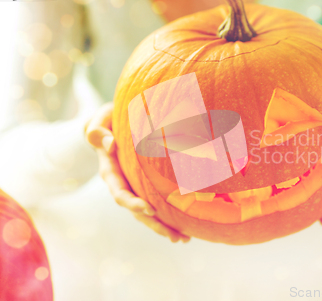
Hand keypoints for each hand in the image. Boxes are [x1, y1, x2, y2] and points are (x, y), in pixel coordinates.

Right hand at [85, 103, 189, 242]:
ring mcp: (132, 187)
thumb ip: (98, 131)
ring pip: (146, 213)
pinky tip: (185, 227)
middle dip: (154, 224)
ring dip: (163, 227)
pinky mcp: (143, 186)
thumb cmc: (106, 121)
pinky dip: (167, 216)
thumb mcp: (99, 121)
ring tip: (183, 239)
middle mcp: (121, 184)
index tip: (149, 208)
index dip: (133, 203)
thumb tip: (110, 144)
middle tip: (175, 236)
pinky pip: (154, 204)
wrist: (109, 125)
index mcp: (110, 171)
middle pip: (136, 211)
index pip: (120, 192)